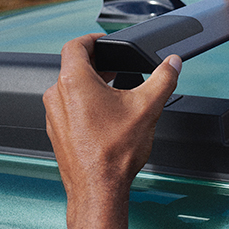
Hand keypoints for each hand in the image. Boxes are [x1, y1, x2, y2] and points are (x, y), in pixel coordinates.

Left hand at [43, 33, 180, 228]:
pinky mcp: (58, 133)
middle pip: (73, 68)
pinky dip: (85, 106)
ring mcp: (54, 116)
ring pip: (70, 90)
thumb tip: (173, 63)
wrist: (99, 189)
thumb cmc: (115, 152)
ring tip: (114, 95)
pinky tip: (106, 119)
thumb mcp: (148, 108)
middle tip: (117, 68)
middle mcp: (57, 96)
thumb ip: (163, 79)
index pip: (75, 45)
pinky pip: (69, 110)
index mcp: (74, 81)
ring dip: (91, 87)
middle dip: (97, 65)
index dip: (92, 39)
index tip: (104, 41)